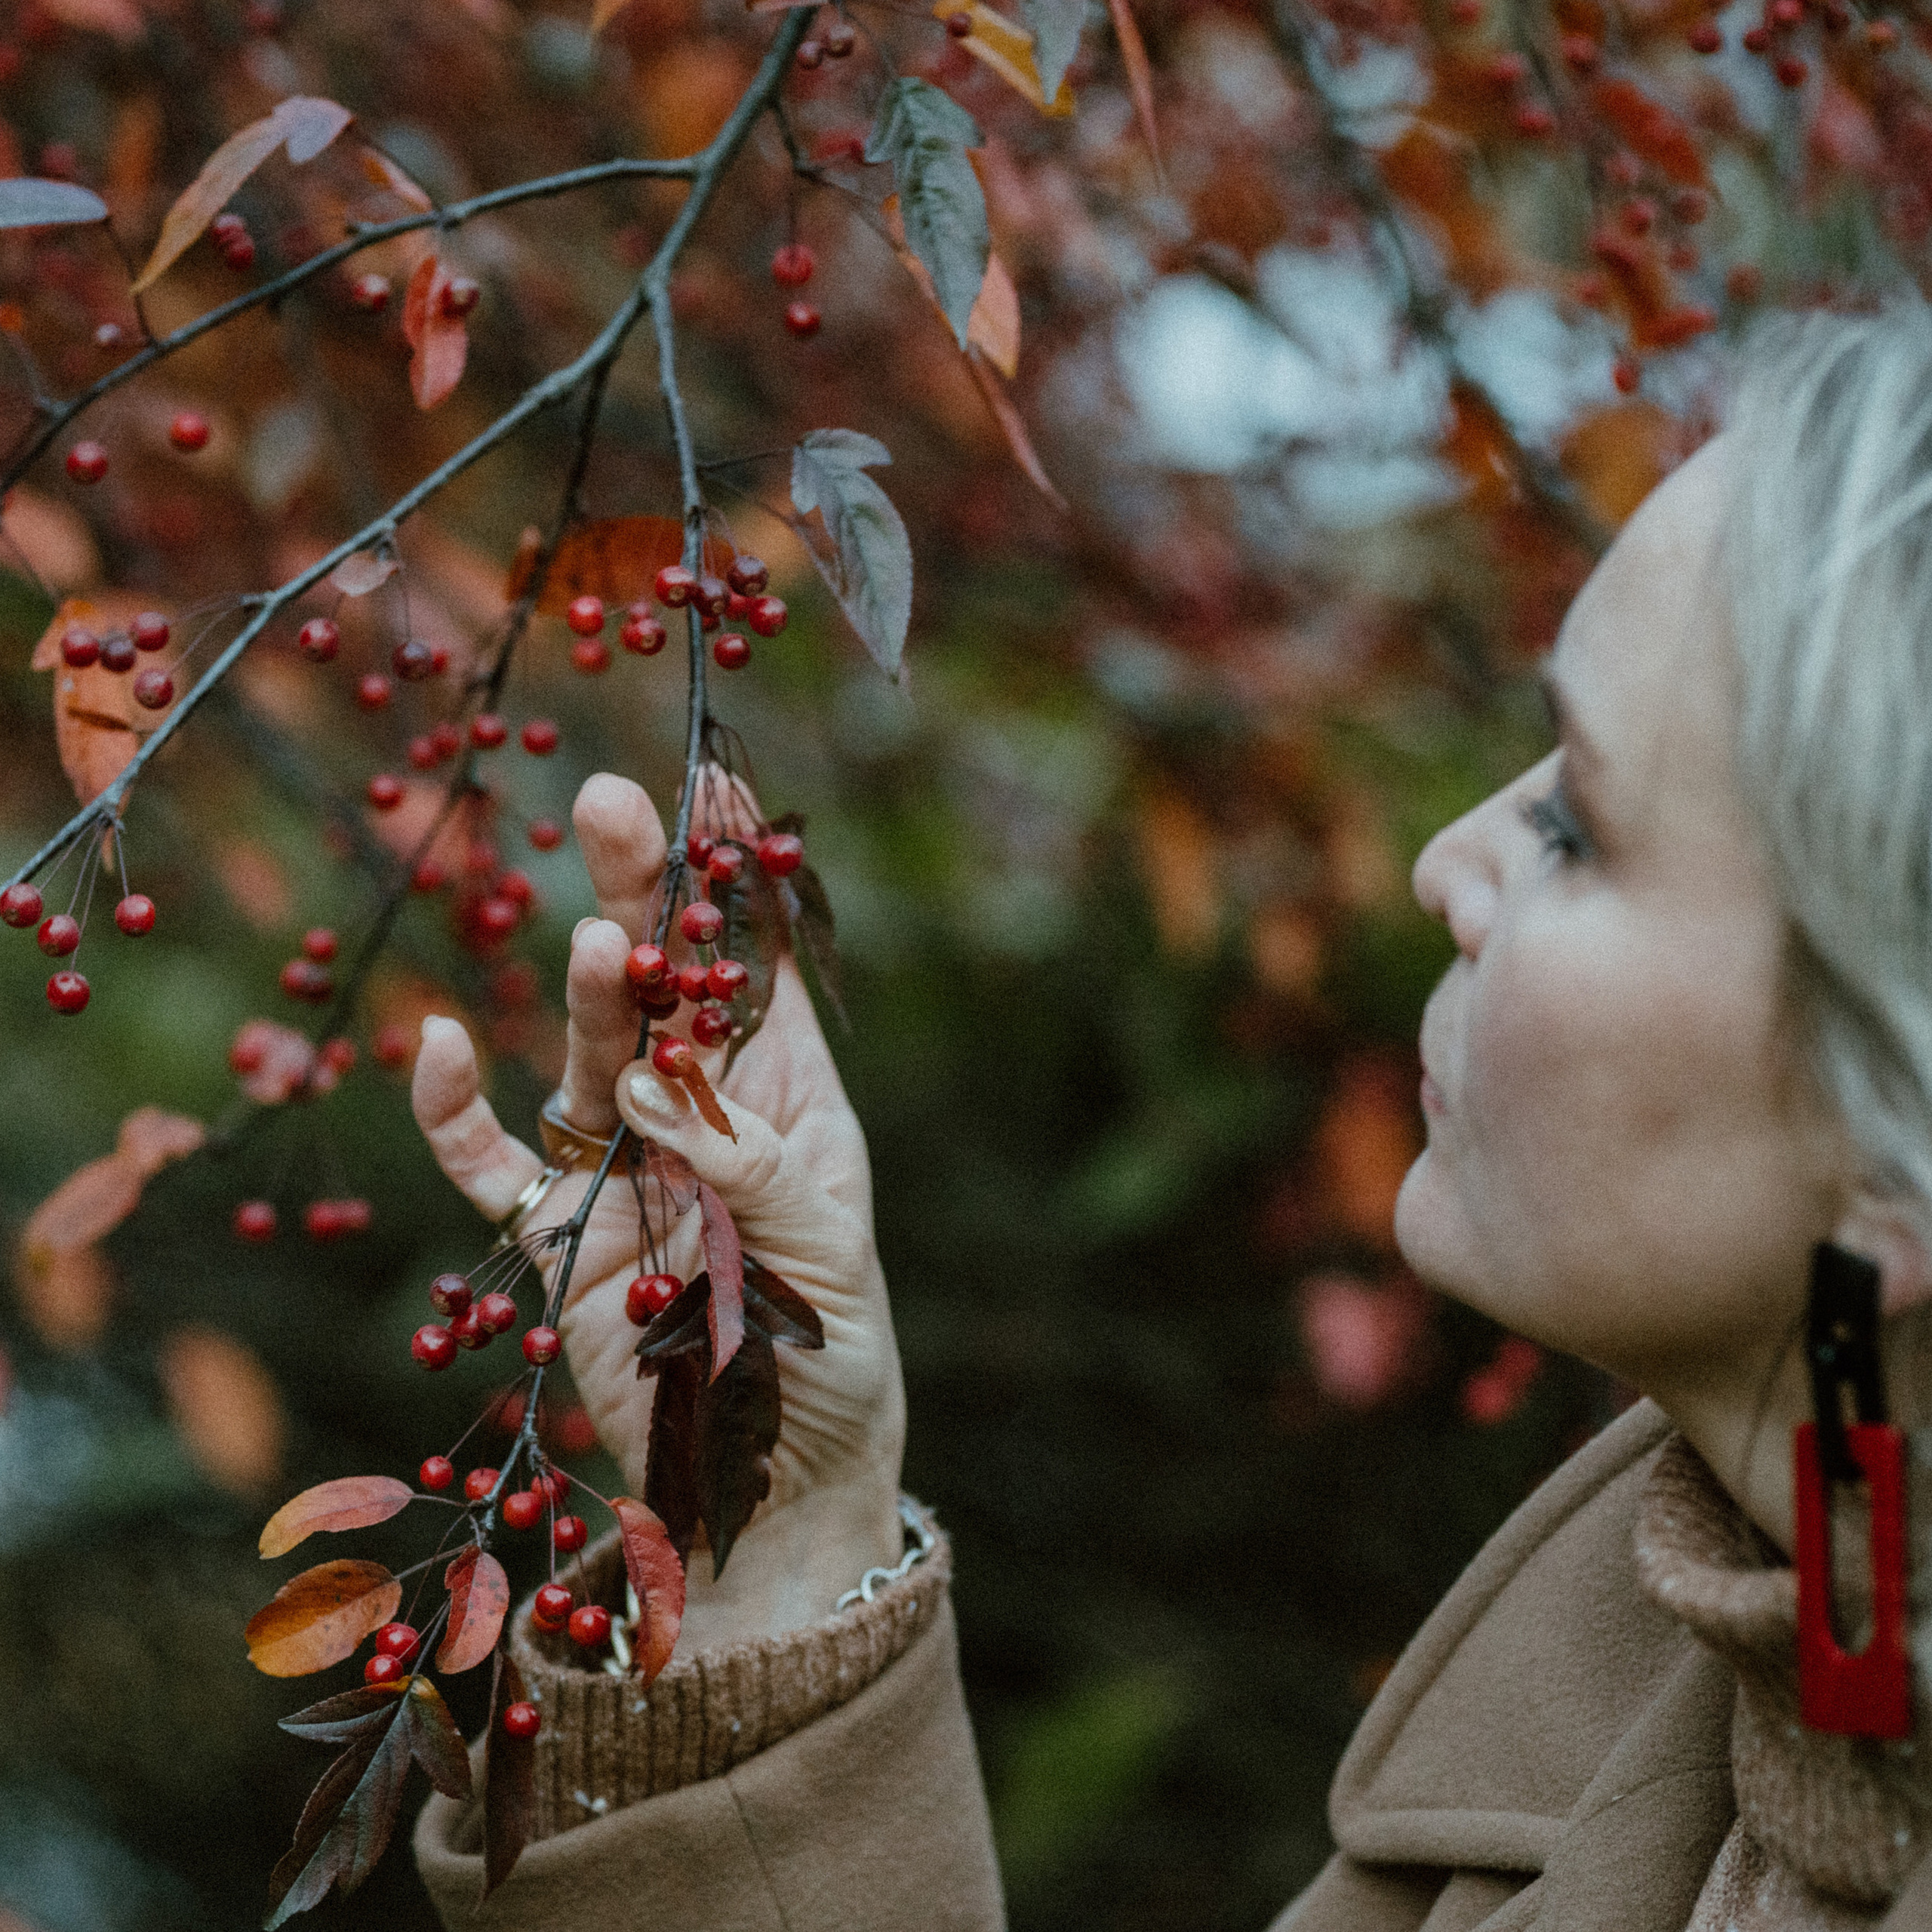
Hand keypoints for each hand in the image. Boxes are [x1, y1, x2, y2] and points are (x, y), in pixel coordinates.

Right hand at [411, 772, 905, 1647]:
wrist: (766, 1492)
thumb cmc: (826, 1364)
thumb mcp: (820, 1257)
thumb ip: (750, 1167)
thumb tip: (666, 1089)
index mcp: (786, 1101)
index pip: (755, 971)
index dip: (733, 885)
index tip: (718, 791)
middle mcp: (695, 1113)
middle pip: (663, 987)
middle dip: (644, 897)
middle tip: (617, 804)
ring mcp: (616, 1164)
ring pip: (587, 1055)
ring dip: (589, 998)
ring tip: (604, 943)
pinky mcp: (549, 1229)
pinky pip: (488, 1160)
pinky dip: (455, 1110)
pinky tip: (441, 1045)